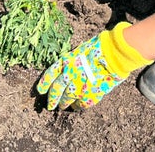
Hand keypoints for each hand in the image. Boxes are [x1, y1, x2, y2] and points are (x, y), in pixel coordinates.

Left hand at [37, 22, 151, 109]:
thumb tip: (69, 66)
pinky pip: (80, 104)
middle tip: (50, 105)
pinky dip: (77, 106)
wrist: (114, 55)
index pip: (49, 75)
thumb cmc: (100, 47)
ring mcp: (78, 87)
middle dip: (52, 99)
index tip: (40, 90)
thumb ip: (73, 60)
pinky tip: (76, 106)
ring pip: (66, 100)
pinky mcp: (89, 96)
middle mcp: (68, 76)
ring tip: (62, 107)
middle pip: (56, 91)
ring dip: (63, 104)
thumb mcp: (81, 49)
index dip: (44, 84)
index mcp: (65, 62)